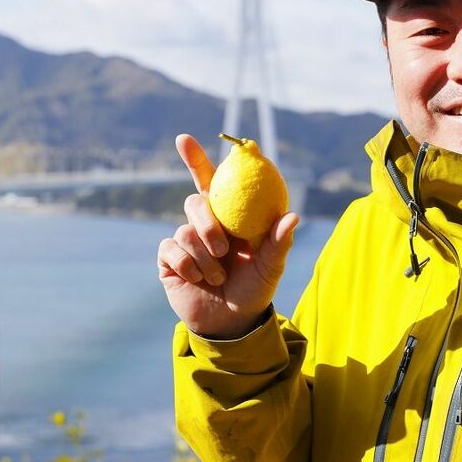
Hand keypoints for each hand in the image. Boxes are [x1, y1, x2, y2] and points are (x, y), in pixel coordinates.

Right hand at [157, 134, 299, 337]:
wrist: (232, 322)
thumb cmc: (254, 289)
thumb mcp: (270, 266)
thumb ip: (278, 241)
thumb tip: (293, 216)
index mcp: (228, 216)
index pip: (209, 180)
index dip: (195, 158)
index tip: (184, 138)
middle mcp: (203, 223)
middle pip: (195, 202)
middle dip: (208, 225)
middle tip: (224, 250)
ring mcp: (184, 241)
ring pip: (184, 230)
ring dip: (204, 256)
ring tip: (218, 277)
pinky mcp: (169, 260)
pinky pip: (170, 248)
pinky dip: (188, 265)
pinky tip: (197, 279)